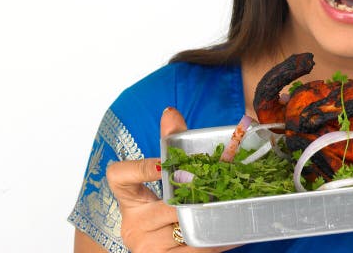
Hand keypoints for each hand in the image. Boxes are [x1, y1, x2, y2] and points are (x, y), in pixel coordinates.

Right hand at [105, 107, 231, 251]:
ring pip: (185, 225)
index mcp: (130, 199)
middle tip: (218, 183)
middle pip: (167, 203)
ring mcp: (148, 246)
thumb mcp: (167, 182)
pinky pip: (195, 249)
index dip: (139, 169)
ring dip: (210, 215)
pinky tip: (232, 229)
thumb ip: (171, 147)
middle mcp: (134, 225)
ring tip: (230, 203)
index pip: (120, 177)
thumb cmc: (166, 209)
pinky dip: (217, 238)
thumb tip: (170, 112)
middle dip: (195, 194)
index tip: (162, 163)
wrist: (163, 248)